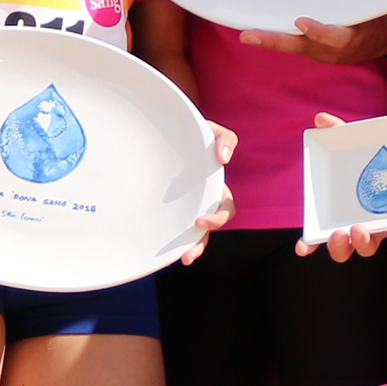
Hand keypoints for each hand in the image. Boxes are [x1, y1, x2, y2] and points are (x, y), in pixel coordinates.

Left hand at [176, 126, 237, 265]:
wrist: (162, 128)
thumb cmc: (188, 130)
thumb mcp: (208, 130)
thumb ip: (222, 138)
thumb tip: (224, 158)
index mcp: (213, 186)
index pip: (223, 206)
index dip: (217, 217)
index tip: (199, 221)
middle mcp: (202, 198)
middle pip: (207, 227)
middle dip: (202, 239)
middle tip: (190, 246)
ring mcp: (185, 203)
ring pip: (194, 233)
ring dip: (193, 246)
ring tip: (186, 258)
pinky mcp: (168, 207)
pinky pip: (174, 229)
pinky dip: (175, 243)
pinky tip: (170, 254)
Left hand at [237, 12, 386, 66]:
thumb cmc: (383, 16)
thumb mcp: (383, 7)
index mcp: (353, 36)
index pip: (336, 37)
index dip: (320, 32)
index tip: (302, 22)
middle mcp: (332, 49)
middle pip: (301, 45)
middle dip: (274, 41)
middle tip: (249, 36)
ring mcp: (321, 51)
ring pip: (293, 45)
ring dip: (269, 39)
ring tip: (246, 34)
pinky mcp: (314, 49)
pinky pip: (294, 42)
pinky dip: (277, 35)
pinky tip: (257, 28)